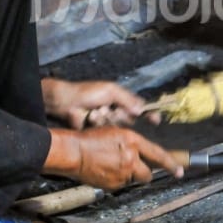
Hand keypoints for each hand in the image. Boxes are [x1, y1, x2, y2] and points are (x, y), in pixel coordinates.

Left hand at [41, 78, 157, 128]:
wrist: (67, 103)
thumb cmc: (88, 92)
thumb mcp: (110, 90)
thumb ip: (127, 99)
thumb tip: (142, 110)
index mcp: (122, 100)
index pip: (140, 108)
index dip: (149, 115)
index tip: (155, 120)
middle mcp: (117, 112)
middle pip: (129, 119)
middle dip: (121, 115)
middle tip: (111, 110)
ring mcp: (108, 122)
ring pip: (118, 126)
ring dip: (107, 118)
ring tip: (97, 111)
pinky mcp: (99, 131)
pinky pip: (106, 131)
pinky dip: (99, 123)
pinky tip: (90, 117)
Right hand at [44, 127, 183, 190]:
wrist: (73, 152)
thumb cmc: (91, 139)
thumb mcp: (116, 132)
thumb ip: (131, 143)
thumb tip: (140, 152)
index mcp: (133, 141)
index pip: (159, 155)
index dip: (171, 164)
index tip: (179, 171)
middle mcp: (131, 158)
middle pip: (147, 174)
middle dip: (143, 173)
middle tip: (133, 168)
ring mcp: (122, 173)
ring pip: (132, 179)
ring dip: (127, 176)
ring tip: (111, 166)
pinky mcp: (113, 185)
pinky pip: (120, 185)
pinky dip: (116, 180)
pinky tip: (105, 171)